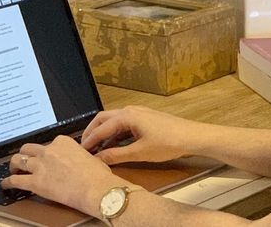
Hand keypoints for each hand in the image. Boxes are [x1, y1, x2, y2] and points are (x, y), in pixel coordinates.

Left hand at [1, 135, 124, 215]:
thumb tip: (80, 160)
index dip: (45, 151)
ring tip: (13, 170)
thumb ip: (79, 155)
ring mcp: (40, 165)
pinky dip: (8, 182)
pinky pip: (15, 180)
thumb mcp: (90, 157)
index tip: (44, 156)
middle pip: (28, 148)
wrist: (95, 188)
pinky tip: (6, 184)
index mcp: (63, 142)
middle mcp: (49, 151)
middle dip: (25, 154)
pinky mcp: (35, 182)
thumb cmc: (97, 175)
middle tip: (24, 160)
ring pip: (18, 160)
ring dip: (14, 165)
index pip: (48, 143)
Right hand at [80, 106, 195, 164]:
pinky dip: (114, 133)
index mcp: (127, 116)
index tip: (79, 151)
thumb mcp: (140, 152)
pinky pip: (123, 123)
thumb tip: (98, 158)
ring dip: (103, 132)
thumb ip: (116, 155)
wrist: (191, 137)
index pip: (101, 128)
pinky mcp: (145, 118)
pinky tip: (114, 145)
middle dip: (92, 132)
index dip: (89, 140)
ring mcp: (138, 113)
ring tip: (96, 148)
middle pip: (103, 119)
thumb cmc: (168, 142)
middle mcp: (131, 111)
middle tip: (83, 147)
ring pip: (113, 120)